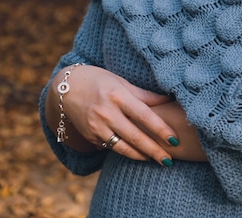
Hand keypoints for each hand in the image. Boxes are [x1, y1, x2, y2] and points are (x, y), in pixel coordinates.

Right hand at [48, 65, 178, 165]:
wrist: (66, 88)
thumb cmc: (99, 81)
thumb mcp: (121, 82)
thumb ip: (143, 95)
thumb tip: (168, 100)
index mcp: (117, 95)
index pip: (144, 115)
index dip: (160, 129)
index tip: (175, 139)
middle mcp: (107, 112)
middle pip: (135, 135)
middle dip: (154, 150)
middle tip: (169, 160)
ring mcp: (97, 126)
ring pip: (123, 147)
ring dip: (142, 155)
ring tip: (157, 161)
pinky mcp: (91, 136)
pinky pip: (112, 147)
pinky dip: (126, 152)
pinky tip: (138, 155)